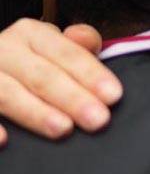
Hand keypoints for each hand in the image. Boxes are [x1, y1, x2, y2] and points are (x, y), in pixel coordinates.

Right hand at [0, 18, 121, 145]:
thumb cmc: (31, 59)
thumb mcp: (53, 45)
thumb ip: (78, 45)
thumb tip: (88, 40)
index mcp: (31, 33)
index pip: (66, 53)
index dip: (91, 74)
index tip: (113, 95)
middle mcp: (4, 49)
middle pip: (42, 76)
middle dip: (72, 98)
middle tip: (98, 119)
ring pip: (8, 94)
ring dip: (36, 112)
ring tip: (63, 129)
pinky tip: (5, 140)